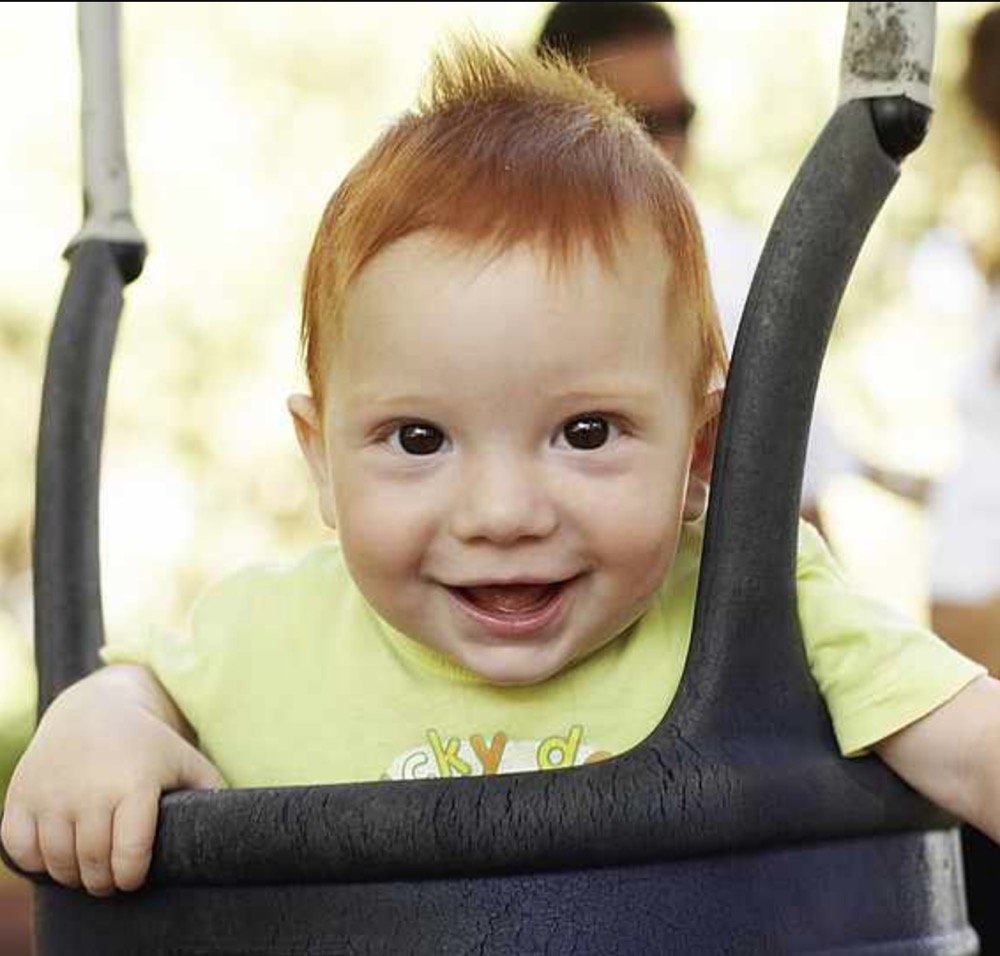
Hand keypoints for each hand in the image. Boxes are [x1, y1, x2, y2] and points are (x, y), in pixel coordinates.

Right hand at [1, 665, 224, 895]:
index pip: (131, 854)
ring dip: (73, 875)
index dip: (132, 877)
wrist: (93, 708)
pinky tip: (55, 853)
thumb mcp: (184, 758)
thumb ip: (212, 788)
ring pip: (58, 863)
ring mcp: (51, 794)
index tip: (134, 879)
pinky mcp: (20, 796)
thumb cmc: (147, 742)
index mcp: (134, 784)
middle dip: (105, 881)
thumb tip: (246, 821)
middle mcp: (90, 790)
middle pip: (94, 864)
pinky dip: (35, 861)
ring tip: (88, 869)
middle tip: (112, 879)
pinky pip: (21, 850)